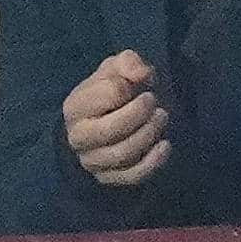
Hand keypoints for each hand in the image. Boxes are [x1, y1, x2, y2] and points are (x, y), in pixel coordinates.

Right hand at [62, 50, 170, 185]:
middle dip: (140, 114)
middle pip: (110, 130)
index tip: (136, 85)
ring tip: (162, 117)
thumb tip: (141, 74)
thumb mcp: (115, 70)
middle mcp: (78, 136)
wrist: (98, 125)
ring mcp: (92, 160)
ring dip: (149, 134)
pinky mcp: (108, 178)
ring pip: (123, 154)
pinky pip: (132, 176)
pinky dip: (153, 162)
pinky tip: (165, 145)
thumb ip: (127, 63)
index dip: (127, 87)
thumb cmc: (107, 94)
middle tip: (154, 101)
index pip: (107, 94)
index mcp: (75, 106)